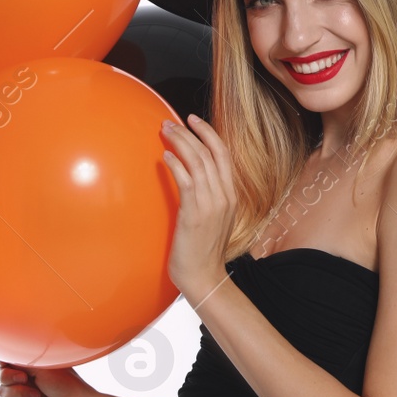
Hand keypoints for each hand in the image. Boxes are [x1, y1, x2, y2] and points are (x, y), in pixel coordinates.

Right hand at [0, 358, 99, 396]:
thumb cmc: (67, 385)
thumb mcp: (42, 366)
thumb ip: (20, 360)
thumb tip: (1, 355)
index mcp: (33, 364)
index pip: (7, 359)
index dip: (1, 360)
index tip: (3, 362)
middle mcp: (27, 378)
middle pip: (0, 375)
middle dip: (9, 377)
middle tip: (24, 378)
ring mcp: (24, 395)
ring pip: (2, 392)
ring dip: (20, 394)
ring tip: (38, 396)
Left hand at [159, 113, 236, 303]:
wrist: (204, 276)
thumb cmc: (203, 250)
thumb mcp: (213, 218)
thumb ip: (207, 196)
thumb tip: (192, 177)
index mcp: (231, 195)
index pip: (223, 154)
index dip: (209, 134)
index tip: (193, 120)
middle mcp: (224, 196)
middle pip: (210, 153)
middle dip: (190, 132)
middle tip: (171, 121)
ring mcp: (211, 204)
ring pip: (199, 162)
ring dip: (180, 143)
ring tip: (165, 131)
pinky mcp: (195, 213)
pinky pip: (187, 181)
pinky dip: (177, 165)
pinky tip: (166, 156)